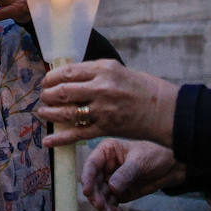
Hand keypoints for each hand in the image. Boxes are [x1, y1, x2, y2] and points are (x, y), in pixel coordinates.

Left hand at [38, 59, 179, 147]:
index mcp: (104, 68)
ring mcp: (103, 109)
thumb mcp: (120, 72)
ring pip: (66, 112)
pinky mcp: (106, 128)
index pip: (68, 71)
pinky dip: (60, 138)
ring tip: (42, 112)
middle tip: (44, 96)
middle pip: (63, 90)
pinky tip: (48, 141)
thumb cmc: (145, 89)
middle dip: (48, 94)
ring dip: (50, 113)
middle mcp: (101, 87)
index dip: (52, 77)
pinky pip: (77, 134)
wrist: (168, 111)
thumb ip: (96, 74)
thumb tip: (71, 77)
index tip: (47, 81)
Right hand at [82, 138, 185, 210]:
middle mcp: (105, 166)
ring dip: (103, 206)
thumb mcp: (140, 161)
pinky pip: (109, 203)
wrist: (170, 166)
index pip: (91, 165)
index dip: (87, 178)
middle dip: (95, 196)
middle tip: (102, 206)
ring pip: (99, 196)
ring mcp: (111, 180)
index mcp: (106, 152)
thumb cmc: (155, 155)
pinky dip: (111, 210)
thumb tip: (112, 187)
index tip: (87, 191)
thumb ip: (126, 174)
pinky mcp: (118, 193)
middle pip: (93, 183)